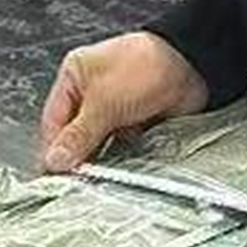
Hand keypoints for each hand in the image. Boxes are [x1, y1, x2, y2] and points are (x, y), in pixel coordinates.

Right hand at [36, 32, 210, 171]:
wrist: (193, 65)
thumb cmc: (146, 67)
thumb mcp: (104, 102)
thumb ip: (79, 134)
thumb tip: (55, 160)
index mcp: (75, 76)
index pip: (54, 121)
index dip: (54, 149)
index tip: (55, 174)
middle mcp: (92, 92)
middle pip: (76, 134)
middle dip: (77, 157)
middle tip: (76, 181)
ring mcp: (115, 108)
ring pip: (99, 143)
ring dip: (100, 160)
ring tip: (97, 179)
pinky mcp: (136, 122)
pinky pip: (121, 146)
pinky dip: (119, 159)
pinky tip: (118, 171)